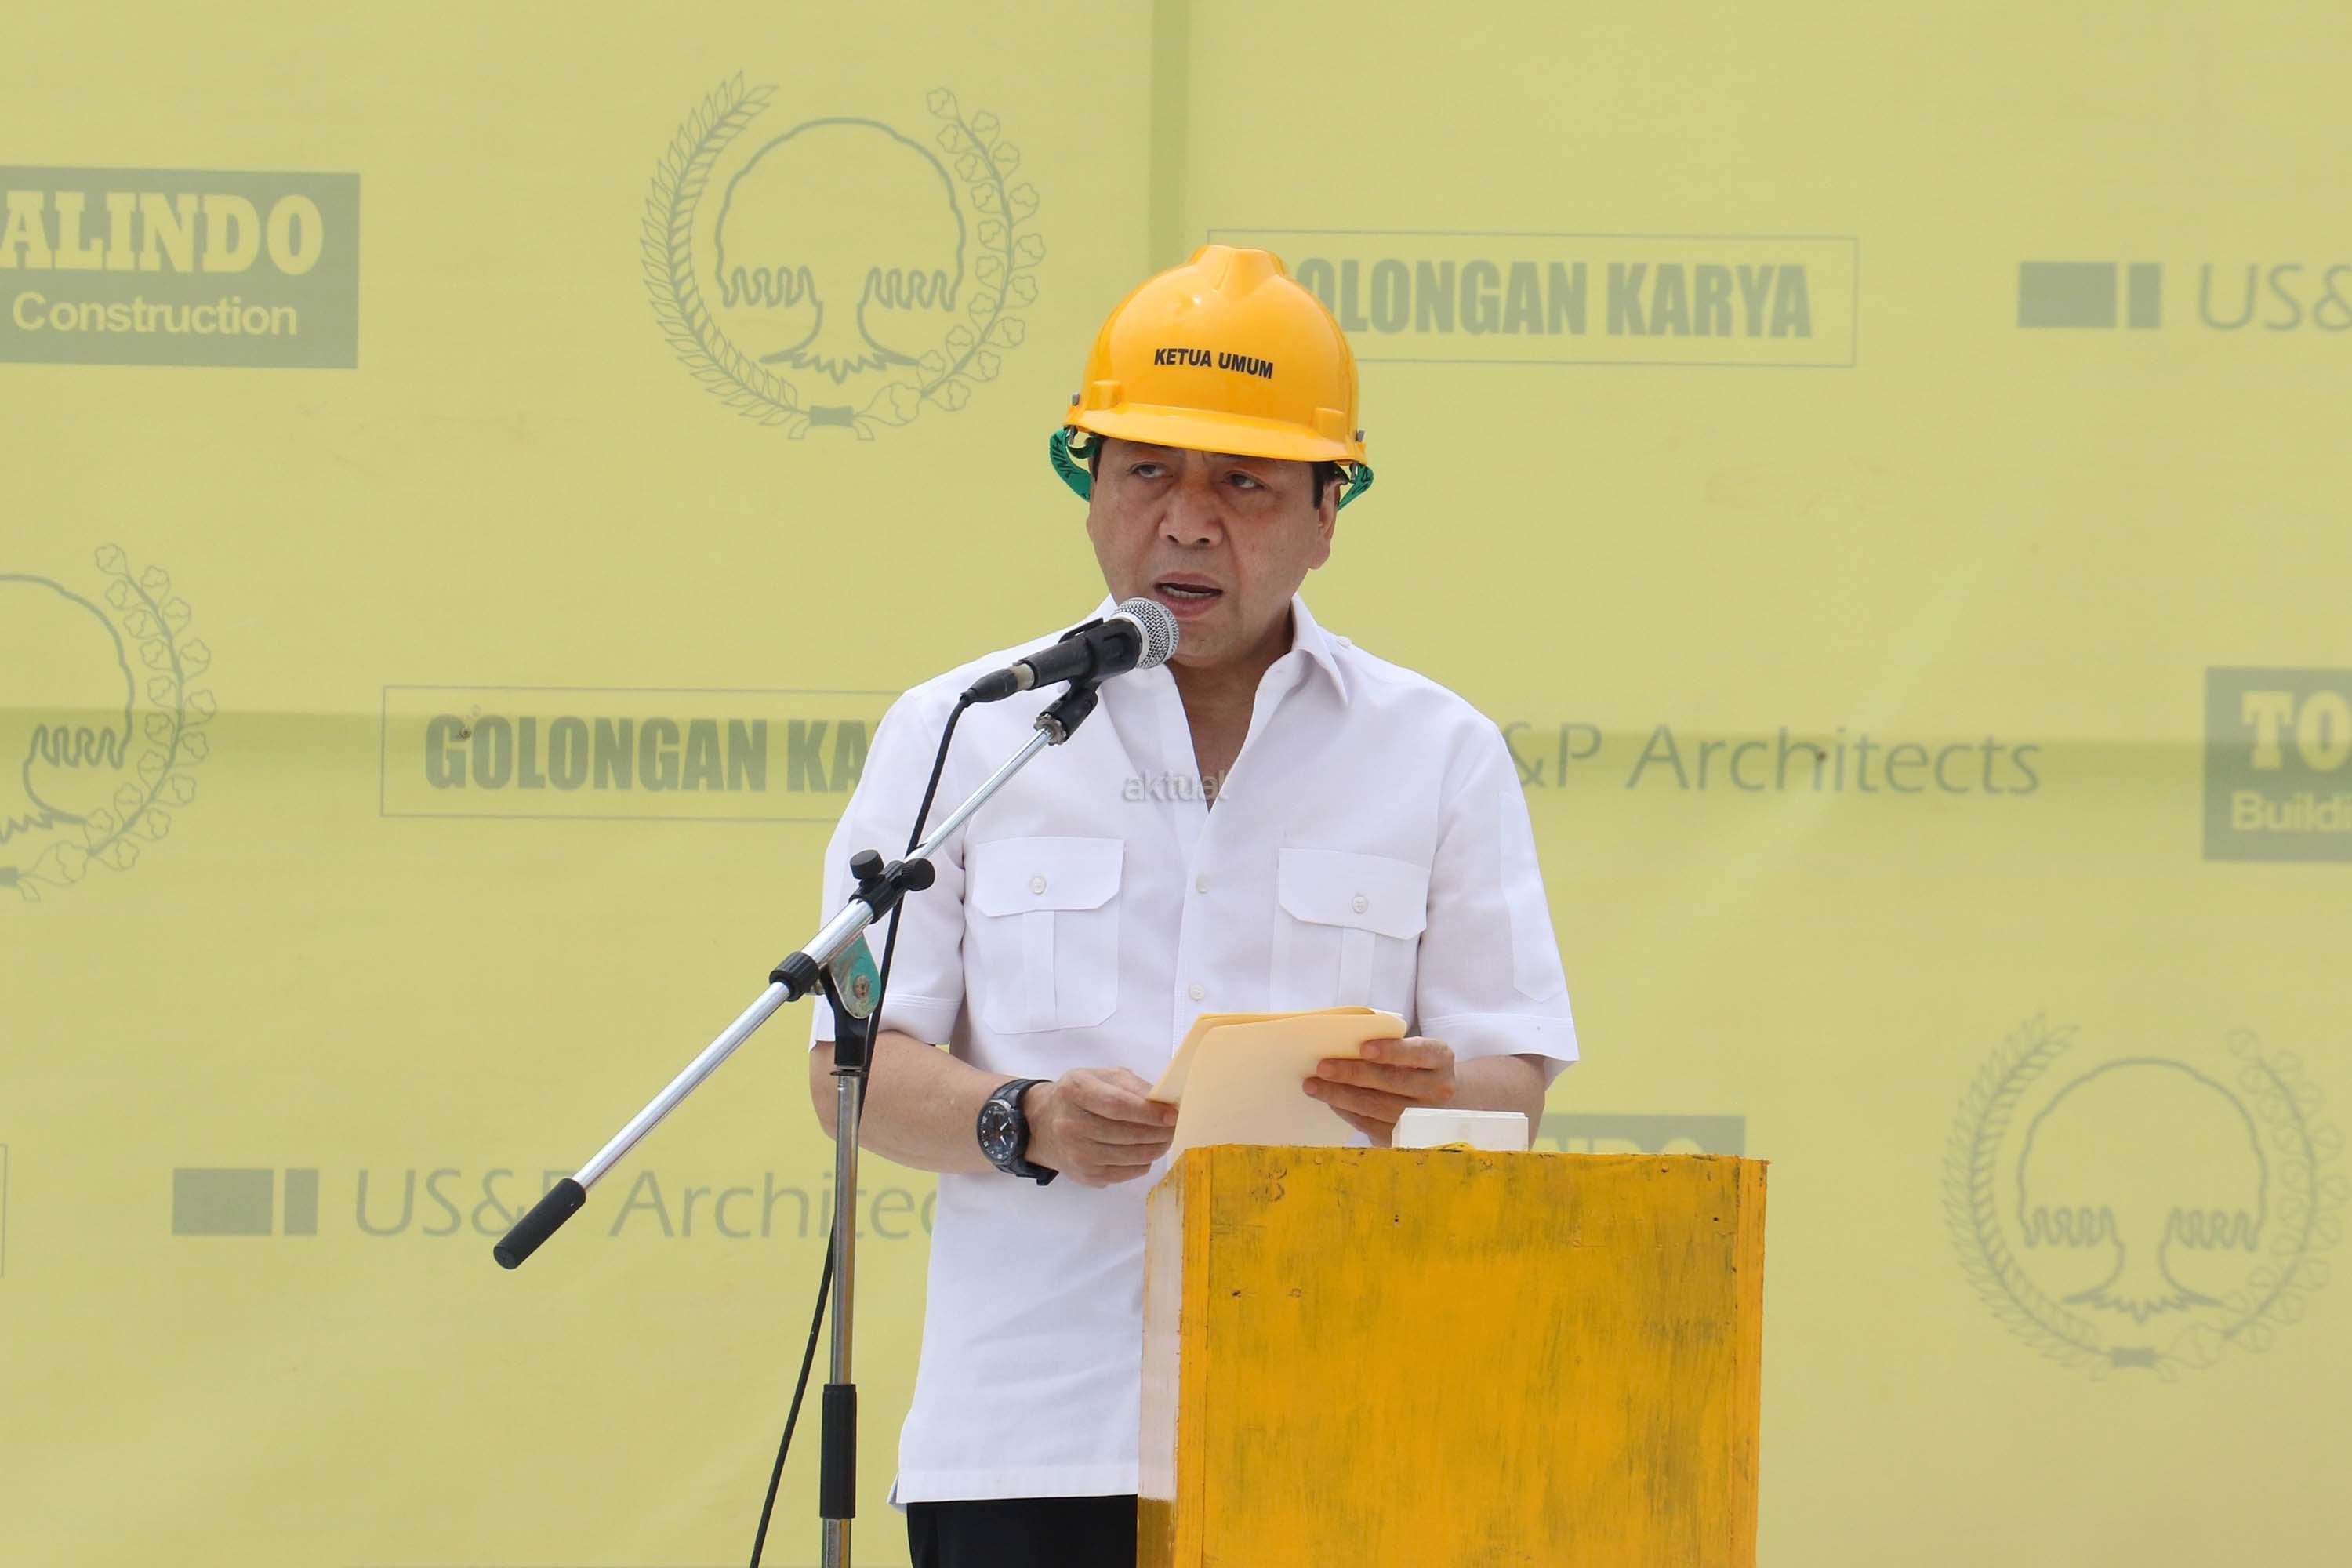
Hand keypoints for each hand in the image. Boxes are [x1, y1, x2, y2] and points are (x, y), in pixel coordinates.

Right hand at [1024, 1068, 1179, 1186]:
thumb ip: (1132, 1085)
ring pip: (1130, 1157)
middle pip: (1126, 1134)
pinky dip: (1142, 1162)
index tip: (1173, 1114)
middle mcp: (1069, 1124)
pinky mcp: (1085, 1175)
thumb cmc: (1081, 1096)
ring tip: (1165, 1138)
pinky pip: (1126, 1173)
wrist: (1044, 1125)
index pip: (1117, 1105)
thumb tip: (1165, 1101)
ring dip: (1155, 1148)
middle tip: (1176, 1127)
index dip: (1150, 1112)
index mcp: (1074, 1091)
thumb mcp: (1101, 1077)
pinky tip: (1145, 1150)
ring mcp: (1076, 1154)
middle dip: (1159, 1132)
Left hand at [1303, 1036, 1456, 1145]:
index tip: (1363, 1048)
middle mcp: (1438, 1088)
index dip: (1391, 1051)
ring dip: (1342, 1096)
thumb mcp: (1415, 1050)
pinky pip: (1372, 1125)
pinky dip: (1348, 1112)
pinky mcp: (1408, 1137)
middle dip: (1353, 1074)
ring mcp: (1424, 1116)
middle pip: (1392, 1082)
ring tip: (1314, 1086)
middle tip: (1323, 1067)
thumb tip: (1341, 1045)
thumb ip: (1390, 1046)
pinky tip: (1331, 1101)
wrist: (1444, 1101)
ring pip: (1379, 1107)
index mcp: (1440, 1058)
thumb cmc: (1417, 1067)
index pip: (1418, 1052)